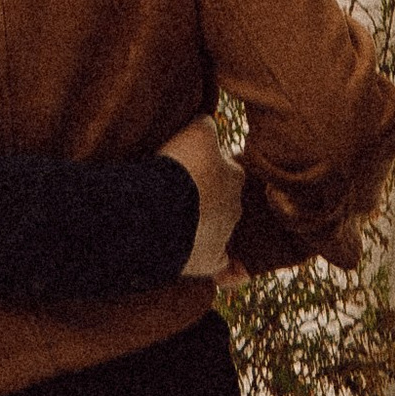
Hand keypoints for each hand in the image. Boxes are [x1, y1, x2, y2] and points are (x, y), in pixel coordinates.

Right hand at [158, 114, 243, 280]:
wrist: (159, 212)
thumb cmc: (176, 168)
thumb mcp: (194, 130)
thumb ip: (206, 124)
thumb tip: (210, 119)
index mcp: (233, 176)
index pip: (227, 171)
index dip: (207, 171)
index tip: (188, 173)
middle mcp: (235, 206)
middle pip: (224, 203)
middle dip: (207, 203)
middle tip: (180, 201)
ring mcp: (224, 235)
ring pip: (221, 233)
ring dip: (205, 231)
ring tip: (180, 230)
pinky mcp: (212, 261)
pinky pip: (225, 270)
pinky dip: (228, 274)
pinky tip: (225, 275)